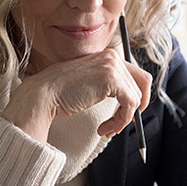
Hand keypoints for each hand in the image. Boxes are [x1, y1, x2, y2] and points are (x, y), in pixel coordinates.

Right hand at [1, 48, 151, 142]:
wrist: (43, 94)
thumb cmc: (62, 93)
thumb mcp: (90, 84)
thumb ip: (109, 85)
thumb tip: (133, 103)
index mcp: (107, 55)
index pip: (136, 74)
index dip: (136, 96)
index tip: (126, 114)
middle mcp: (113, 56)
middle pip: (143, 83)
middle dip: (135, 109)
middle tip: (120, 124)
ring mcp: (113, 66)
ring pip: (136, 98)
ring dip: (123, 120)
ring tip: (107, 130)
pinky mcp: (112, 80)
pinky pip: (130, 105)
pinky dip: (120, 121)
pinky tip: (104, 128)